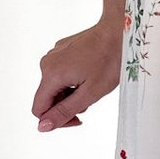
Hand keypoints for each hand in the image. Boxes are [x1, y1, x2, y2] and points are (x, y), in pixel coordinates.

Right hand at [32, 8, 124, 130]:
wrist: (120, 32)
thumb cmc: (110, 60)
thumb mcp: (89, 94)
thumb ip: (64, 112)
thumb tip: (42, 126)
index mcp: (51, 74)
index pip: (39, 109)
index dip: (56, 120)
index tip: (78, 118)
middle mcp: (47, 63)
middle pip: (47, 98)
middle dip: (67, 105)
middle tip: (90, 100)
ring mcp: (54, 54)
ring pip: (55, 86)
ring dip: (71, 93)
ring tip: (92, 85)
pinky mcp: (62, 50)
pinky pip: (61, 74)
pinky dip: (73, 80)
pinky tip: (90, 74)